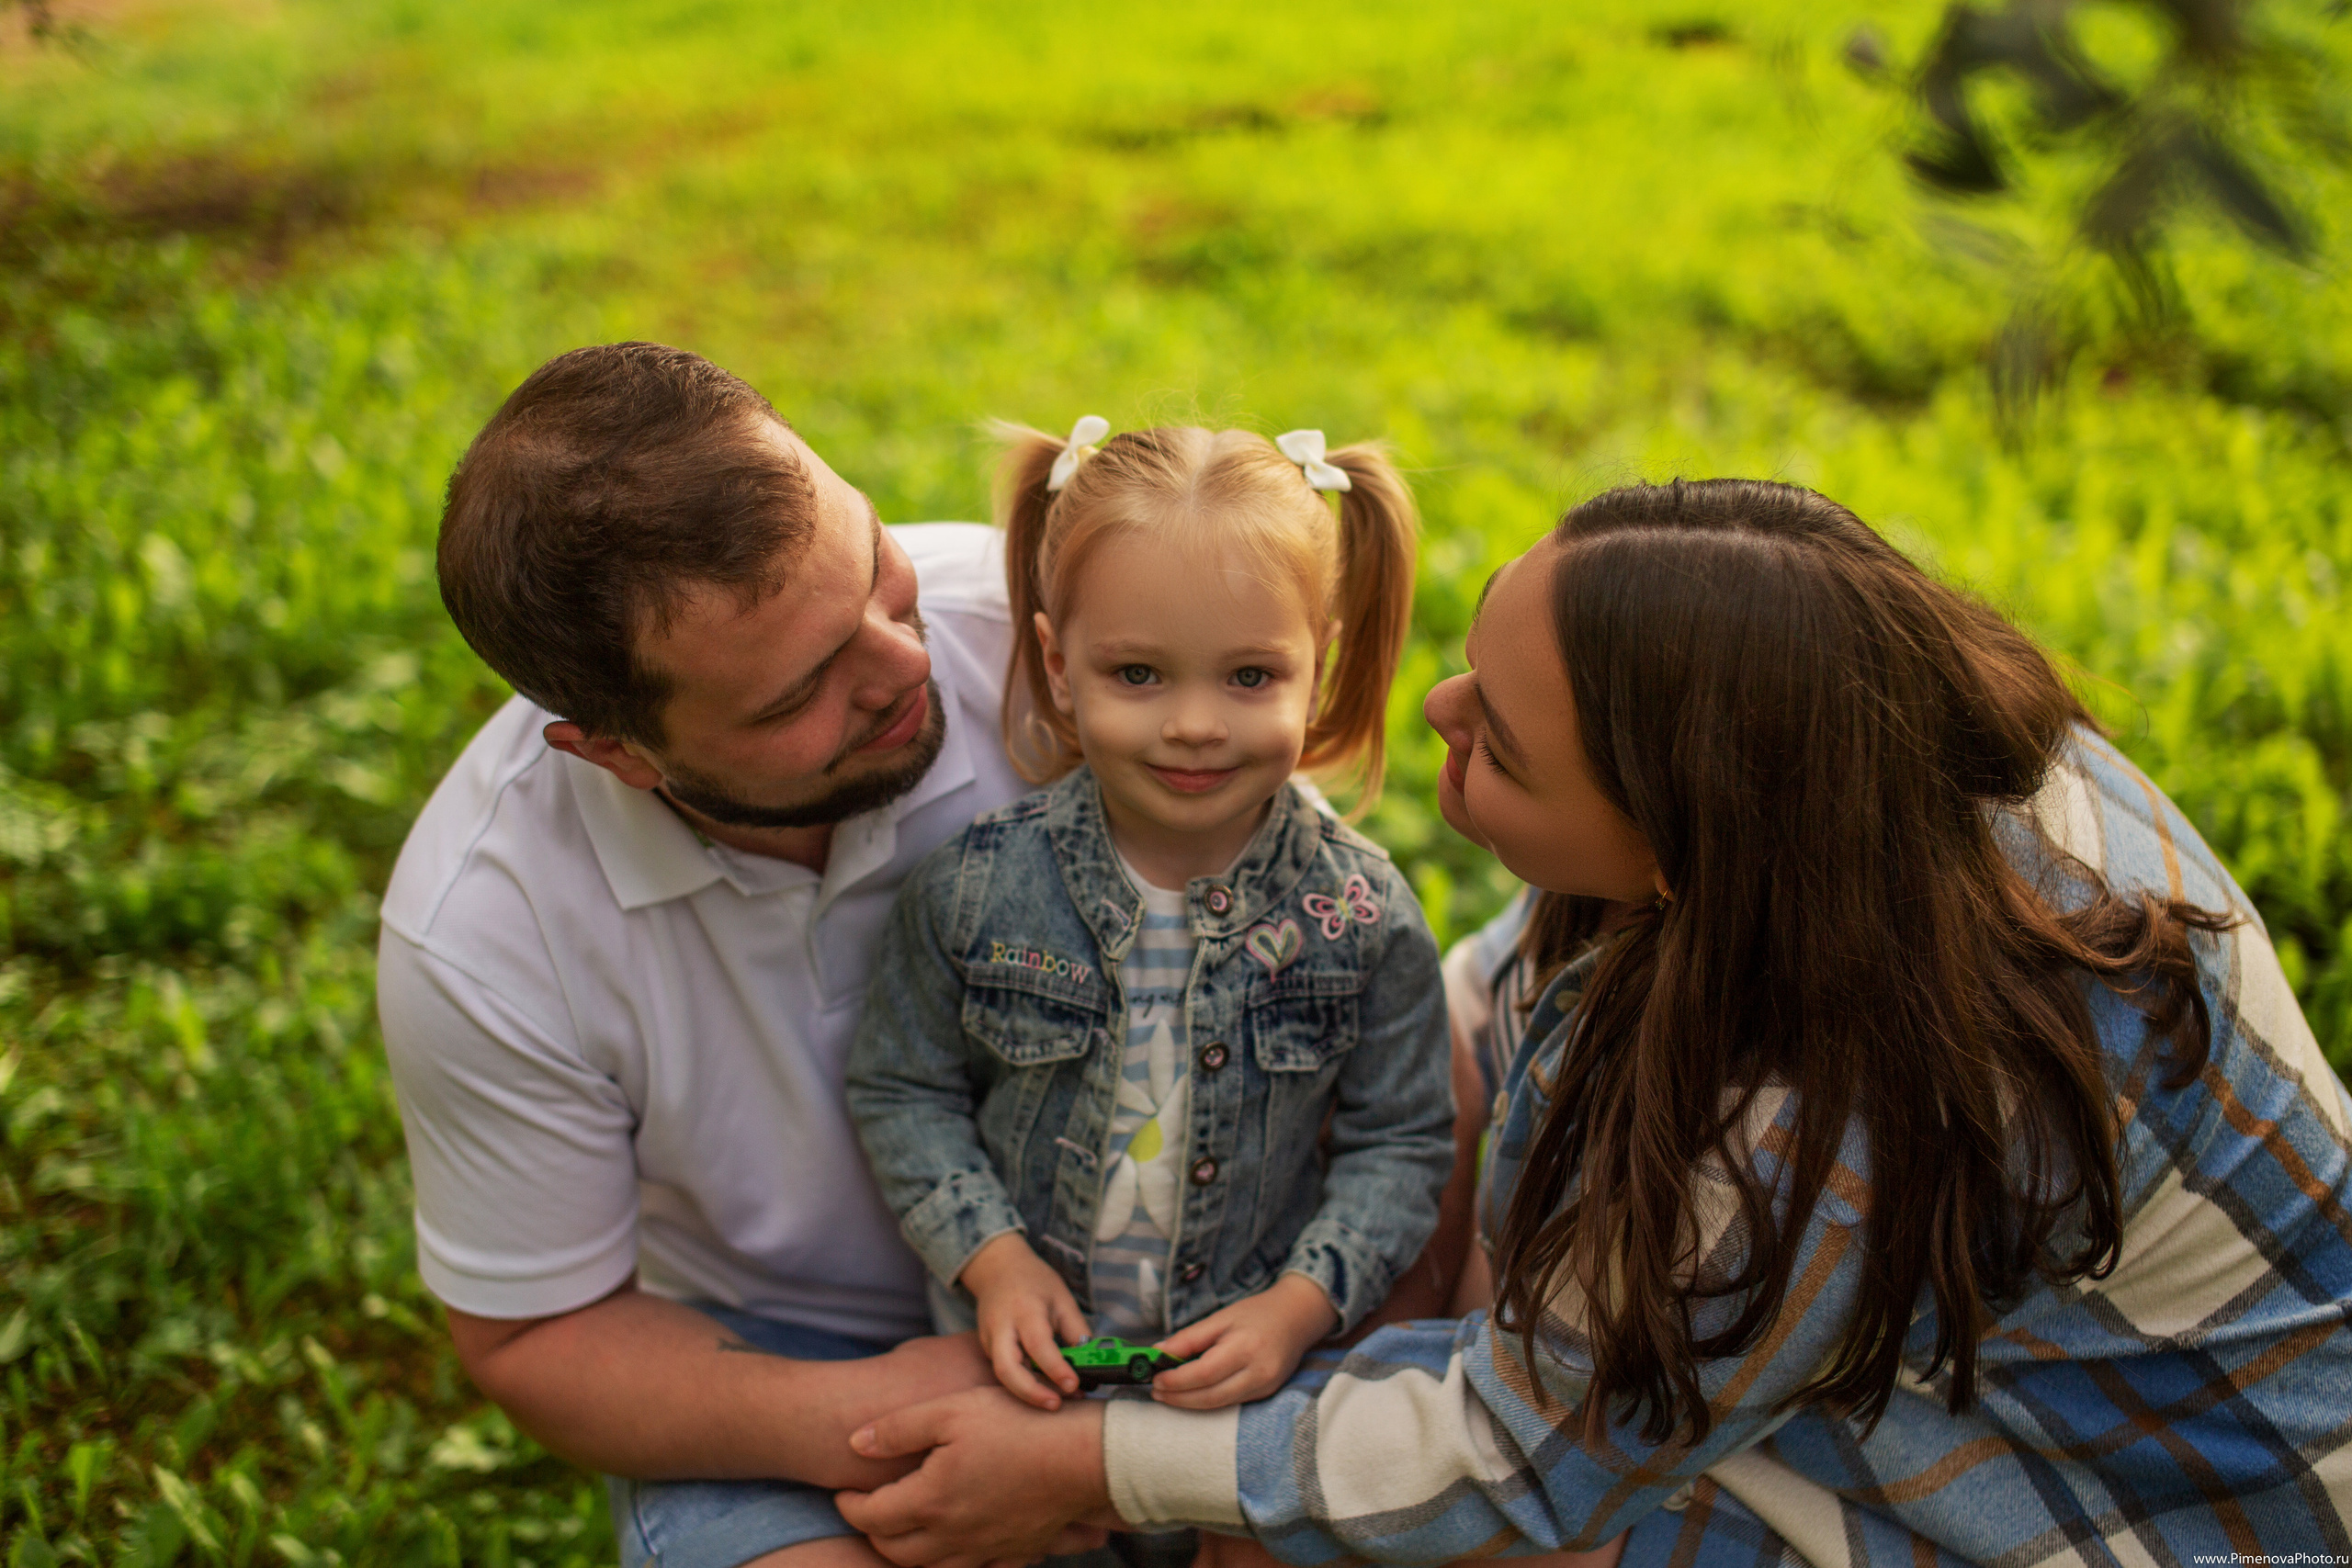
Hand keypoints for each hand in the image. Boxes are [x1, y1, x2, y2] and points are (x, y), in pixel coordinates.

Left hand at [837, 1387, 1115, 1567]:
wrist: (1083, 1458)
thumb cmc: (1018, 1424)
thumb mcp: (951, 1409)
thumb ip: (898, 1429)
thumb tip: (854, 1443)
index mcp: (930, 1500)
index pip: (870, 1516)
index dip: (848, 1505)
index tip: (842, 1491)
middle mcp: (951, 1535)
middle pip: (894, 1551)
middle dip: (872, 1532)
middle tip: (867, 1511)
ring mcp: (984, 1548)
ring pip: (929, 1567)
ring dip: (906, 1552)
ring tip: (902, 1527)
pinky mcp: (1013, 1552)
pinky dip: (952, 1562)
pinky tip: (956, 1543)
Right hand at [959, 1232, 1088, 1409]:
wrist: (997, 1268)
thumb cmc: (1034, 1281)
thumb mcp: (1063, 1298)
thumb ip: (1076, 1330)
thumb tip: (1091, 1361)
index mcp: (1025, 1310)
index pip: (1038, 1345)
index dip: (1056, 1368)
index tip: (1073, 1384)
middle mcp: (1001, 1327)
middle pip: (1007, 1369)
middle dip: (1031, 1393)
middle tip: (1056, 1404)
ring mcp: (990, 1339)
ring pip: (1003, 1375)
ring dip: (1028, 1393)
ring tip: (1056, 1400)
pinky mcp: (987, 1348)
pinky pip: (1004, 1371)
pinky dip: (1023, 1383)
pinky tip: (1044, 1388)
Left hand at [1150, 1273, 1336, 1408]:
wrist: (1297, 1318)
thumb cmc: (1257, 1313)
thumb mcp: (1220, 1317)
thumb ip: (1189, 1338)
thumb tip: (1158, 1352)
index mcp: (1245, 1347)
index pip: (1204, 1373)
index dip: (1177, 1381)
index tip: (1155, 1379)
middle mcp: (1258, 1372)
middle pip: (1210, 1396)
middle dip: (1179, 1398)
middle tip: (1156, 1391)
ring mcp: (1265, 1386)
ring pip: (1220, 1404)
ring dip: (1190, 1403)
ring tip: (1169, 1394)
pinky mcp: (1266, 1394)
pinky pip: (1231, 1402)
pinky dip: (1208, 1400)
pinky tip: (1193, 1393)